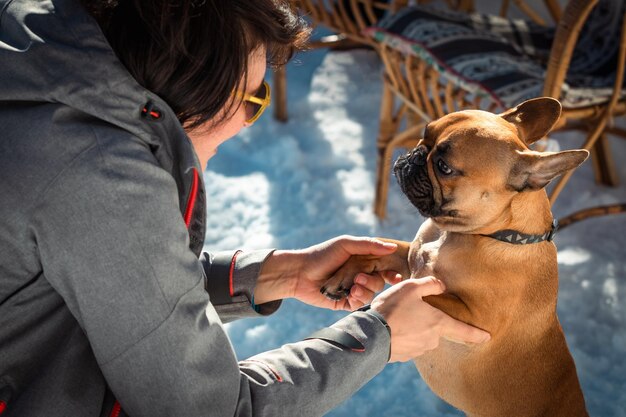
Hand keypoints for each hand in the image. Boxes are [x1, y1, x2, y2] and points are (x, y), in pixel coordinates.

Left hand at [254, 236, 402, 310]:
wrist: (299, 273)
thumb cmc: (322, 255)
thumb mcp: (346, 244)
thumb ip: (369, 245)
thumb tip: (392, 247)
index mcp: (362, 261)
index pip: (384, 268)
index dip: (392, 274)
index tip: (396, 277)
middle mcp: (359, 275)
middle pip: (380, 282)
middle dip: (374, 282)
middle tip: (359, 278)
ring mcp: (352, 289)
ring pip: (371, 294)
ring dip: (365, 291)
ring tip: (352, 287)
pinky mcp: (344, 302)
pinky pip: (359, 305)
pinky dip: (357, 300)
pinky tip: (349, 295)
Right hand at [371, 277, 490, 361]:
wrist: (371, 334)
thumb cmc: (392, 308)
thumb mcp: (411, 287)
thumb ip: (430, 284)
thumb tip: (441, 285)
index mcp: (438, 323)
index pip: (463, 331)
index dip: (476, 334)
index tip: (487, 337)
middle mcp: (431, 340)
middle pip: (437, 330)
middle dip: (428, 321)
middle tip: (410, 310)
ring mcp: (418, 350)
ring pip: (422, 336)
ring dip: (414, 328)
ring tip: (397, 317)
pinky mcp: (404, 356)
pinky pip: (408, 343)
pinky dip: (403, 336)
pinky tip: (391, 328)